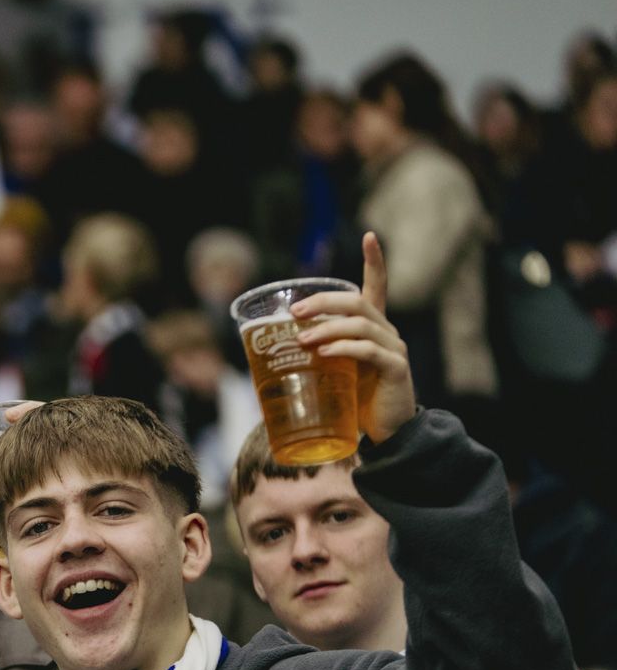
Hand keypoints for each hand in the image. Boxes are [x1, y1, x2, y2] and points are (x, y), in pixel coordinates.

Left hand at [290, 231, 413, 443]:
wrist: (389, 433)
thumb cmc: (358, 400)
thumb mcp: (335, 371)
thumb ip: (318, 356)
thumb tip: (273, 353)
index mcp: (373, 328)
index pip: (377, 287)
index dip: (374, 261)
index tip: (368, 235)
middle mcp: (387, 332)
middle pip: (357, 303)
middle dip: (323, 303)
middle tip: (295, 313)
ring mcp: (394, 349)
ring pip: (361, 325)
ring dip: (327, 330)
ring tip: (302, 341)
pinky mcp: (396, 369)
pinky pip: (369, 351)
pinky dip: (344, 349)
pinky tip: (325, 355)